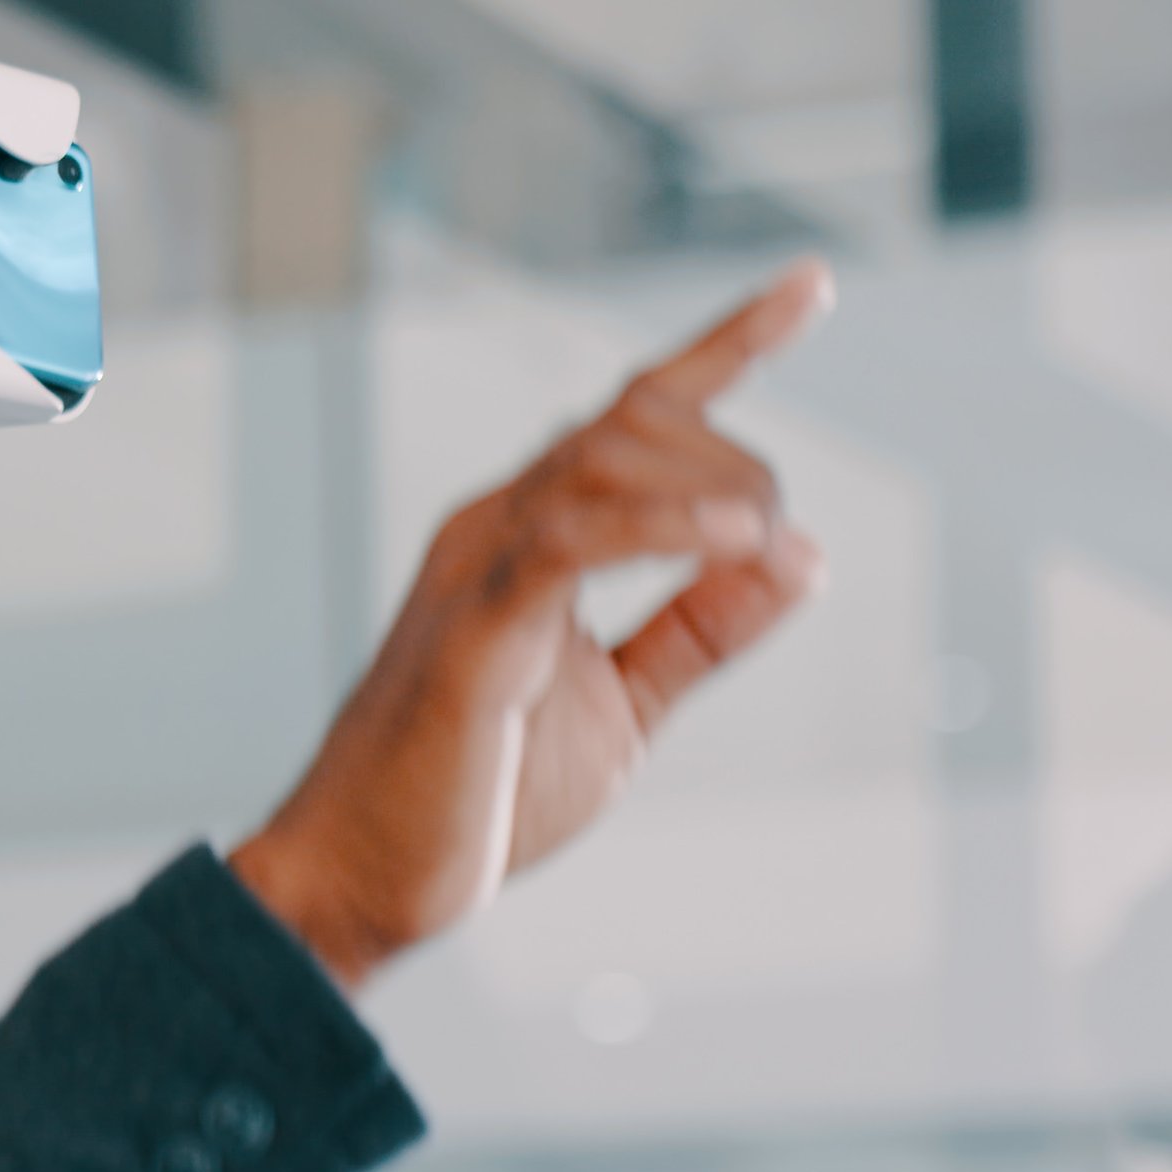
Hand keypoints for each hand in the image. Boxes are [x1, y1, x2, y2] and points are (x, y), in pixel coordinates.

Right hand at [233, 262, 832, 982]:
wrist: (361, 885)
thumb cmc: (474, 797)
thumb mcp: (623, 706)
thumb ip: (700, 631)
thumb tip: (798, 561)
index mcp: (527, 537)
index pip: (633, 409)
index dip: (727, 341)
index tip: (810, 287)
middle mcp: (495, 527)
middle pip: (634, 417)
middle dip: (735, 457)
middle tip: (780, 551)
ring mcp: (477, 570)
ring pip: (603, 455)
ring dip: (710, 484)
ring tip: (763, 541)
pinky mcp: (475, 631)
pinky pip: (570, 541)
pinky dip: (663, 525)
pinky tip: (735, 539)